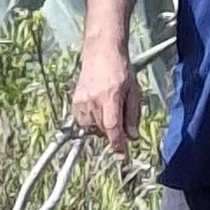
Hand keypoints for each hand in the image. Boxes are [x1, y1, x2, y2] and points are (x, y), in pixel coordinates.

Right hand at [72, 41, 140, 155]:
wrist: (101, 52)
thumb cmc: (122, 70)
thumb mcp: (134, 91)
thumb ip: (132, 116)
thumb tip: (132, 137)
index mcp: (110, 97)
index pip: (112, 127)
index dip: (117, 144)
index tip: (122, 156)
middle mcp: (93, 101)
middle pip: (103, 130)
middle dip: (114, 131)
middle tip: (122, 119)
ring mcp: (81, 101)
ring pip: (92, 128)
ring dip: (103, 126)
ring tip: (110, 108)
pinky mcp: (75, 101)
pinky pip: (83, 121)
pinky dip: (92, 121)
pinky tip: (100, 109)